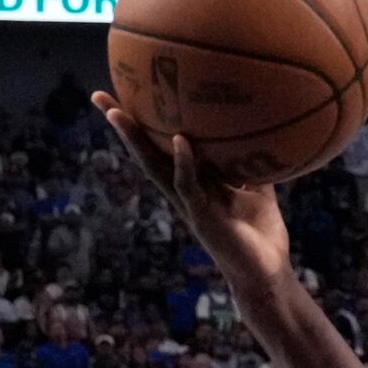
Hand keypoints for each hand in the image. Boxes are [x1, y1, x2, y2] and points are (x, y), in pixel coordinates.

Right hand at [90, 91, 291, 292]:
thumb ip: (251, 164)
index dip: (145, 124)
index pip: (161, 147)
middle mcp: (183, 192)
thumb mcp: (257, 190)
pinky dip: (183, 163)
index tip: (127, 92)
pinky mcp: (202, 218)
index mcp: (193, 182)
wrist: (268, 274)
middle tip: (100, 96)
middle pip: (146, 153)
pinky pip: (188, 186)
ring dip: (135, 141)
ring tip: (118, 113)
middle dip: (123, 126)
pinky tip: (178, 140)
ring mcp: (189, 205)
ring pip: (155, 168)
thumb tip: (261, 129)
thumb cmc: (261, 235)